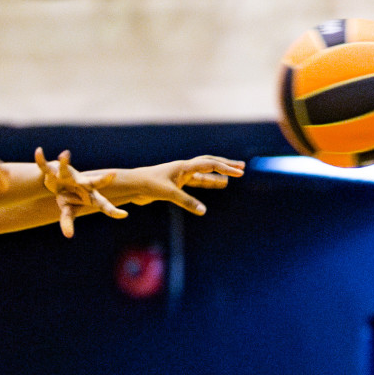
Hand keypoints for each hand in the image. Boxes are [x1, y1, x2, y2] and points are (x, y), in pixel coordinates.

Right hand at [34, 147, 125, 237]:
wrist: (58, 180)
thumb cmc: (68, 197)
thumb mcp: (68, 210)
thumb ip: (68, 223)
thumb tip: (68, 236)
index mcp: (88, 193)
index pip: (102, 203)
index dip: (111, 210)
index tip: (124, 215)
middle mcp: (81, 183)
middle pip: (94, 181)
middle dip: (102, 179)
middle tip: (113, 175)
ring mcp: (68, 175)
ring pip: (66, 169)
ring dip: (64, 163)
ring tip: (64, 155)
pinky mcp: (53, 171)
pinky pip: (45, 166)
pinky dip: (40, 160)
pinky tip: (38, 151)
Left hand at [102, 156, 245, 214]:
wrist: (132, 186)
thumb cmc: (148, 185)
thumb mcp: (169, 193)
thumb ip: (186, 201)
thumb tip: (203, 211)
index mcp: (184, 167)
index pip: (210, 164)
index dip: (225, 168)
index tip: (239, 173)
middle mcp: (183, 169)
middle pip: (209, 164)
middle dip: (225, 166)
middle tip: (241, 168)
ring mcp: (179, 177)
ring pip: (203, 175)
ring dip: (216, 177)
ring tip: (229, 180)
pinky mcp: (174, 185)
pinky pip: (195, 183)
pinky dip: (206, 184)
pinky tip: (213, 185)